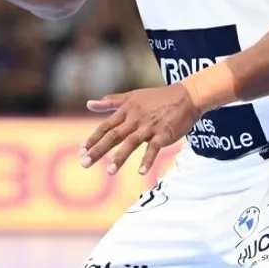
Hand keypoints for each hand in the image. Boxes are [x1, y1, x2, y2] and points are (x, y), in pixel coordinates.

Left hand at [80, 84, 200, 175]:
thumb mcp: (132, 97)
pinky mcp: (163, 134)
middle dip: (98, 149)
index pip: (105, 126)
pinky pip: (154, 148)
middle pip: (113, 135)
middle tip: (84, 163)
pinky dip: (148, 160)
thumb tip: (89, 103)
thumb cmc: (157, 98)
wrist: (186, 96)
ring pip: (131, 142)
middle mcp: (135, 119)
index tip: (81, 151)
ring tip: (110, 171)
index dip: (93, 138)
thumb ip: (110, 102)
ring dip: (120, 157)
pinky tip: (141, 172)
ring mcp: (149, 127)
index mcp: (126, 111)